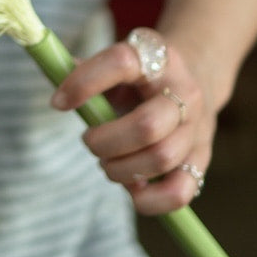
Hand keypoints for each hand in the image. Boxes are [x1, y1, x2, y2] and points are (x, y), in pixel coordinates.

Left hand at [51, 27, 213, 212]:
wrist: (195, 75)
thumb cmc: (138, 74)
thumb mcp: (116, 61)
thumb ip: (82, 70)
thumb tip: (53, 85)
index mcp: (155, 56)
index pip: (120, 63)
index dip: (83, 83)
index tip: (58, 102)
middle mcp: (183, 91)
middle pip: (146, 126)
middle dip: (105, 141)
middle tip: (89, 141)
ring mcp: (197, 126)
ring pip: (162, 158)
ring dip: (122, 170)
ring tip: (107, 164)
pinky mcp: (203, 157)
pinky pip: (182, 190)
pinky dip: (150, 199)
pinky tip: (132, 189)